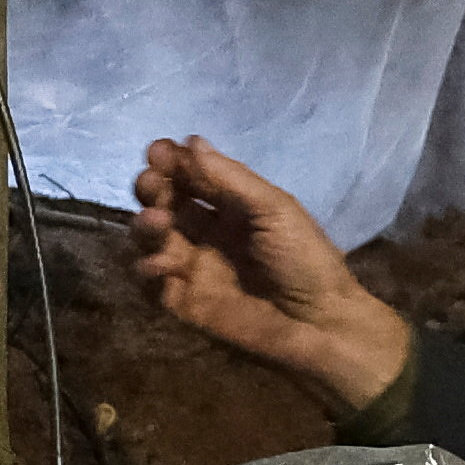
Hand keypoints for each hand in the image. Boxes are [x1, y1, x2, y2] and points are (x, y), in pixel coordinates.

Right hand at [130, 134, 412, 413]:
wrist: (319, 323)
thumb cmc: (304, 259)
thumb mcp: (274, 209)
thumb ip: (230, 178)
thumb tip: (190, 141)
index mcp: (232, 206)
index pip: (190, 177)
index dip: (170, 162)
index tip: (158, 151)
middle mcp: (207, 232)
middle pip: (164, 203)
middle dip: (151, 188)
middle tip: (151, 183)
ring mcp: (194, 267)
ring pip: (152, 239)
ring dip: (145, 226)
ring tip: (156, 222)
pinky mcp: (185, 302)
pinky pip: (152, 283)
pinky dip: (147, 270)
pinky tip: (159, 264)